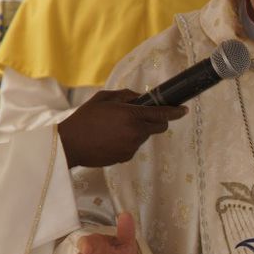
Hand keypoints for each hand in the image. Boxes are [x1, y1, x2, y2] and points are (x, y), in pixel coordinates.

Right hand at [57, 89, 186, 167]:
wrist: (70, 144)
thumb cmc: (84, 118)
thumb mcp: (104, 99)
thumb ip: (125, 96)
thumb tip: (140, 98)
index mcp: (131, 115)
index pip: (161, 114)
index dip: (175, 112)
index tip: (184, 110)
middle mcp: (136, 132)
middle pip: (159, 127)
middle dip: (157, 121)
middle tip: (142, 116)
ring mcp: (132, 147)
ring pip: (145, 136)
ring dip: (139, 130)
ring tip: (117, 127)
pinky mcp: (126, 157)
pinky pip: (134, 146)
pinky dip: (129, 141)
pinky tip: (112, 138)